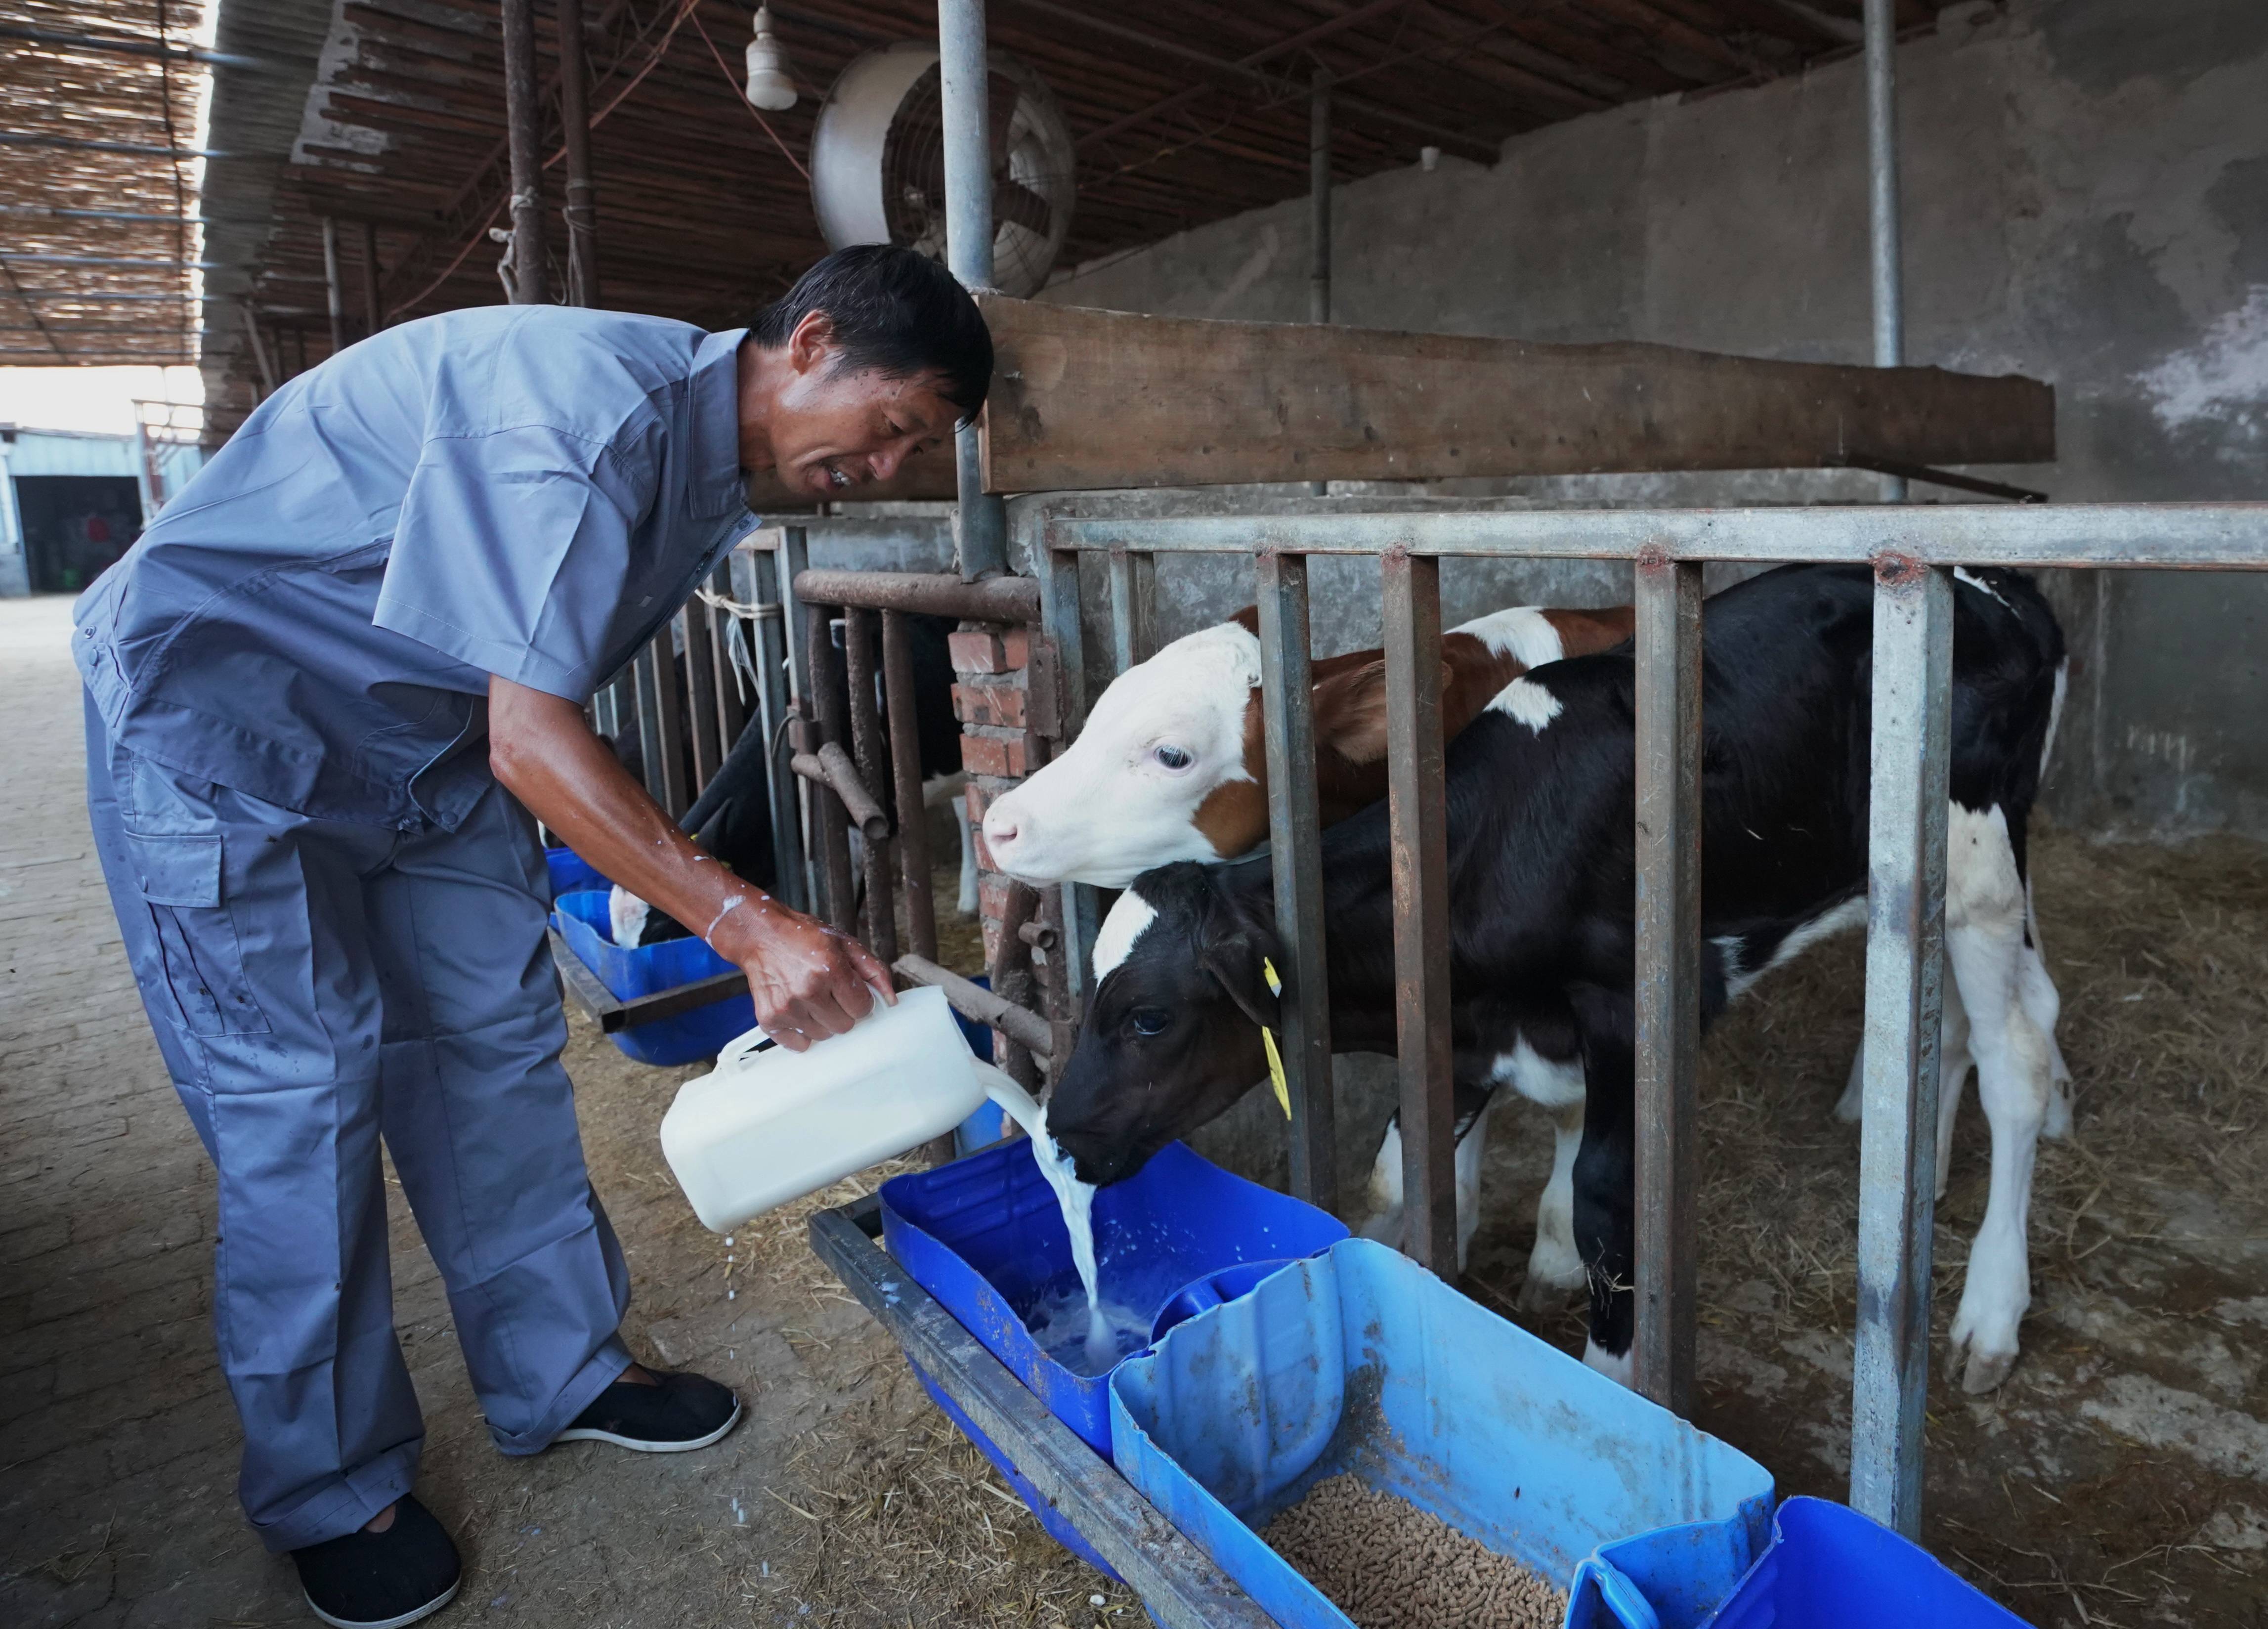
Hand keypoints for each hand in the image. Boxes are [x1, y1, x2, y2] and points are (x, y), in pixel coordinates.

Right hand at [706, 891, 892, 1050]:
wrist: (761, 935)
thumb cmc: (804, 938)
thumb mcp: (845, 944)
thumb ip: (874, 971)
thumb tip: (891, 1001)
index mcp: (831, 968)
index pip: (862, 1009)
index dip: (859, 1000)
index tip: (850, 991)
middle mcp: (808, 990)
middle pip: (844, 1026)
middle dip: (842, 1011)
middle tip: (829, 993)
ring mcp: (787, 1007)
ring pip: (823, 1036)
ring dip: (822, 1021)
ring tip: (811, 998)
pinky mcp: (769, 1018)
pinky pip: (798, 1044)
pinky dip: (801, 1032)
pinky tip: (799, 1011)